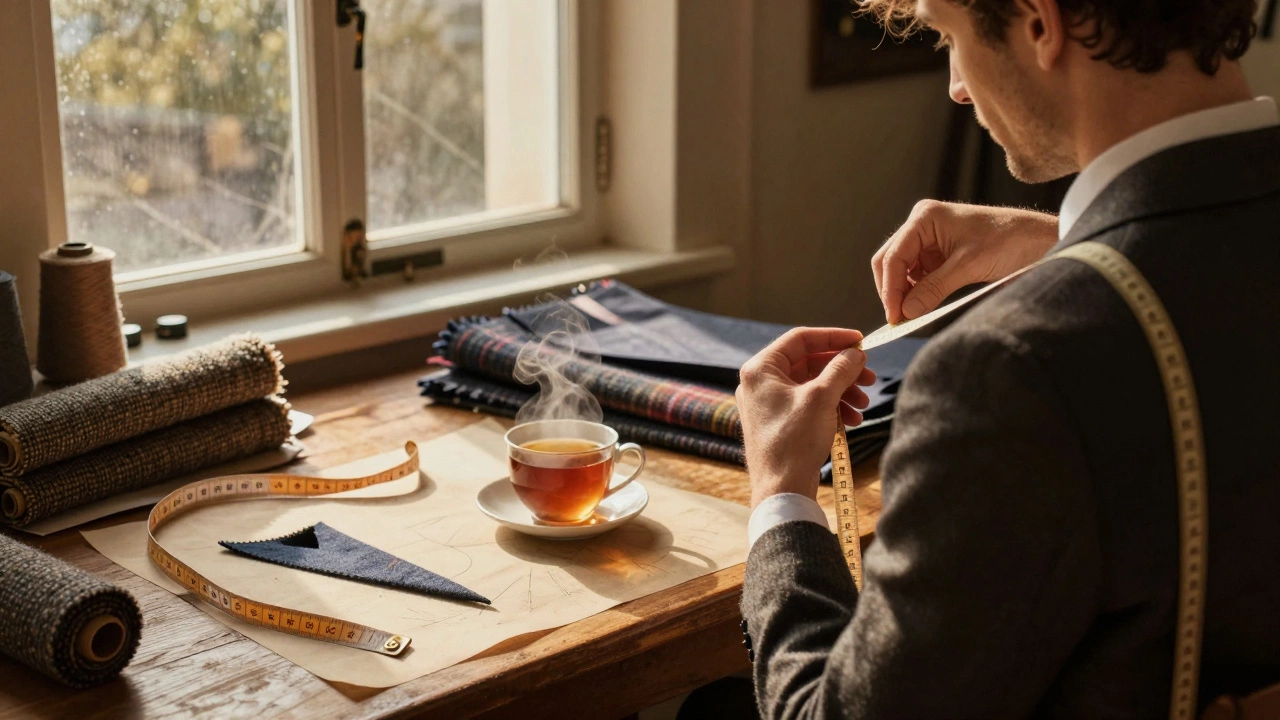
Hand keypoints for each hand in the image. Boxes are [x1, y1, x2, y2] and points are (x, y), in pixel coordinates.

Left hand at [737, 328, 875, 508]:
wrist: (781, 490)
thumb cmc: (794, 441)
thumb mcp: (822, 398)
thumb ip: (841, 369)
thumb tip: (855, 354)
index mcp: (761, 369)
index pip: (800, 339)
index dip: (833, 337)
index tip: (860, 342)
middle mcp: (760, 383)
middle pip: (809, 362)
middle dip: (842, 371)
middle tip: (870, 379)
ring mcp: (768, 404)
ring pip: (812, 385)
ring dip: (841, 391)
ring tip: (863, 405)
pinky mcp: (779, 422)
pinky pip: (808, 404)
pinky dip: (831, 407)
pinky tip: (851, 420)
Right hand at [872, 200, 1058, 322]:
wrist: (1038, 240)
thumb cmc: (1009, 241)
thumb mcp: (968, 266)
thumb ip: (933, 288)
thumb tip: (905, 312)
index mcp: (925, 217)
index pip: (893, 256)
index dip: (890, 288)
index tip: (894, 315)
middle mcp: (922, 225)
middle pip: (890, 261)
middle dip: (892, 290)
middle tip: (897, 319)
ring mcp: (929, 239)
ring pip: (901, 270)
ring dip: (903, 293)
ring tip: (910, 316)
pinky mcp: (938, 254)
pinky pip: (917, 275)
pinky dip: (916, 292)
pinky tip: (920, 307)